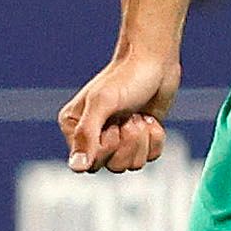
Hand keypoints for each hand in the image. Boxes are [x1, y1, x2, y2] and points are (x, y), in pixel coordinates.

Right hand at [57, 48, 182, 174]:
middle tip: (130, 117)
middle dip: (128, 142)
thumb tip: (76, 168)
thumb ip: (87, 135)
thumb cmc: (126, 78)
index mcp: (74, 128)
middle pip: (113, 166)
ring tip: (139, 116)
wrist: (156, 62)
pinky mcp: (142, 138)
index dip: (107, 147)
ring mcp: (119, 138)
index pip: (89, 164)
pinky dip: (156, 138)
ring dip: (142, 139)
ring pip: (133, 164)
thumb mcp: (102, 103)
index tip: (113, 124)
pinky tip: (151, 119)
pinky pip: (151, 156)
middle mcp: (93, 136)